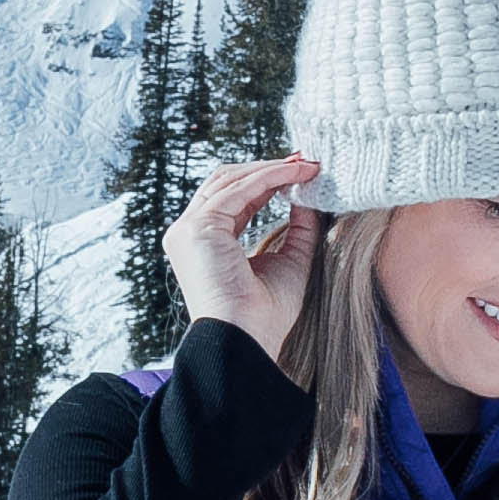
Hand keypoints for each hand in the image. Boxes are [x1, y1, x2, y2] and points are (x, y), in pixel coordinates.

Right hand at [165, 149, 323, 373]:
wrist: (249, 339)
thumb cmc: (267, 313)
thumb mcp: (290, 259)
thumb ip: (298, 226)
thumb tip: (310, 193)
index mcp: (204, 242)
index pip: (233, 198)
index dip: (267, 181)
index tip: (301, 172)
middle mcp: (189, 233)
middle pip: (226, 182)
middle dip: (267, 167)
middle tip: (305, 160)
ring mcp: (188, 229)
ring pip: (230, 179)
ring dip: (271, 168)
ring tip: (306, 164)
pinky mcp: (197, 228)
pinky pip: (238, 189)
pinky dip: (269, 176)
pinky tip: (296, 174)